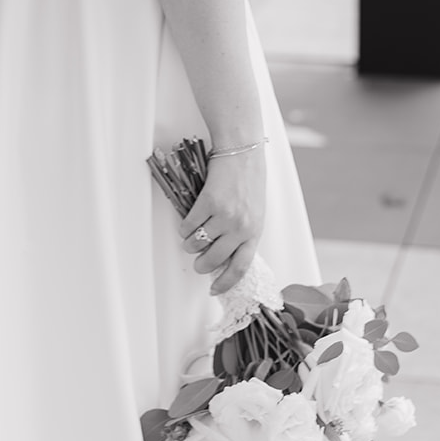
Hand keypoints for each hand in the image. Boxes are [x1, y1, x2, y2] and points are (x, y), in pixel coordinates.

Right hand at [179, 148, 266, 295]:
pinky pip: (189, 225)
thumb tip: (225, 254)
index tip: (215, 289)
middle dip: (201, 266)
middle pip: (214, 260)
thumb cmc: (250, 179)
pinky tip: (187, 224)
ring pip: (198, 243)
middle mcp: (240, 227)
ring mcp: (224, 215)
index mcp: (255, 231)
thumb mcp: (255, 211)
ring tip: (190, 239)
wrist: (243, 151)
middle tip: (197, 263)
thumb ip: (243, 233)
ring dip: (190, 244)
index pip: (240, 268)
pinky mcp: (208, 202)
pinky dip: (184, 228)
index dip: (225, 282)